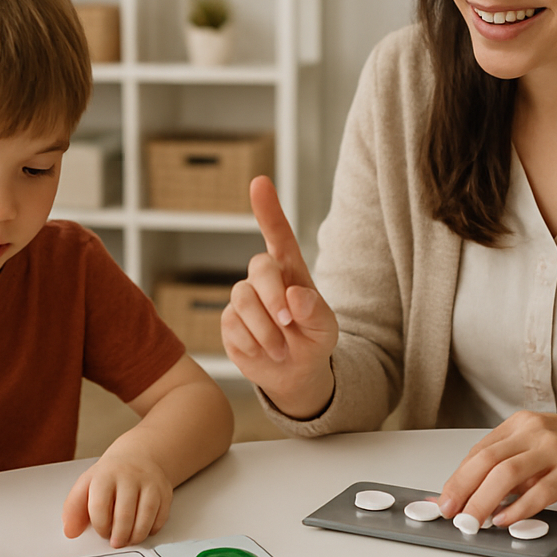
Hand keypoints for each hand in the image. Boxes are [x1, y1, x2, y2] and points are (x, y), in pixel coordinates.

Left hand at [61, 454, 172, 547]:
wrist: (138, 457)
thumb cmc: (109, 477)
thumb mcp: (86, 486)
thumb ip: (74, 509)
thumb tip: (70, 532)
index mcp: (105, 475)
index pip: (99, 506)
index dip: (100, 526)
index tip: (102, 531)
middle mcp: (129, 476)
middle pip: (125, 514)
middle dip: (119, 536)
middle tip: (116, 543)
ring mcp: (150, 482)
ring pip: (146, 516)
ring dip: (136, 535)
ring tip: (129, 539)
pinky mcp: (165, 490)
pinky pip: (161, 516)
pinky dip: (152, 529)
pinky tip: (143, 529)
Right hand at [221, 176, 338, 418]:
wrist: (295, 373)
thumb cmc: (313, 341)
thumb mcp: (326, 329)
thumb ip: (316, 312)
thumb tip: (295, 295)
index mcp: (292, 271)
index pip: (278, 235)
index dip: (268, 210)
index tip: (260, 183)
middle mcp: (265, 278)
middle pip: (259, 267)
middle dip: (273, 297)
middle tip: (290, 323)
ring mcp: (244, 298)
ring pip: (243, 299)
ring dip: (266, 329)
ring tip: (283, 348)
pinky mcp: (230, 321)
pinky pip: (233, 326)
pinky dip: (253, 343)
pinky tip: (265, 351)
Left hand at [435, 412, 556, 526]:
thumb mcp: (540, 447)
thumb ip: (512, 465)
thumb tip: (476, 495)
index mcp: (521, 424)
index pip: (479, 451)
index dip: (458, 477)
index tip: (444, 499)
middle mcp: (534, 432)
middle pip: (486, 460)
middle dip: (461, 488)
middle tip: (449, 511)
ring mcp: (554, 450)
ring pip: (506, 474)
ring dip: (483, 500)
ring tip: (471, 520)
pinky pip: (538, 492)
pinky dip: (517, 508)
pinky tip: (505, 520)